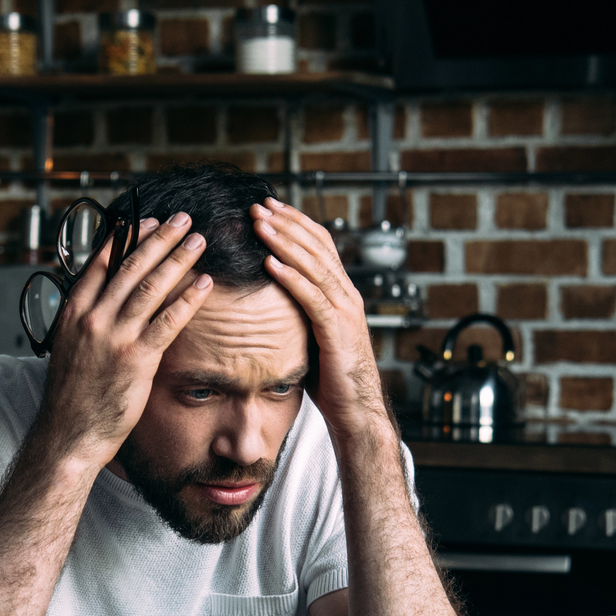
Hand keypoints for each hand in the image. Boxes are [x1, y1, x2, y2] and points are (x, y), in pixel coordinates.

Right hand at [35, 212, 213, 463]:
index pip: (101, 263)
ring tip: (198, 241)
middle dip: (159, 238)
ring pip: (150, 287)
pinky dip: (188, 298)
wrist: (69, 434)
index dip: (126, 238)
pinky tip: (205, 283)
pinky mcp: (136, 359)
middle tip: (183, 219)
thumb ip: (86, 322)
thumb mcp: (68, 349)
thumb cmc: (72, 398)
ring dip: (178, 259)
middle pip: (130, 267)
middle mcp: (91, 318)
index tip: (146, 220)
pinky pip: (168, 321)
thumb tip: (105, 303)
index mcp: (72, 312)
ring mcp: (114, 337)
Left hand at [251, 198, 387, 441]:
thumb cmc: (331, 378)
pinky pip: (311, 298)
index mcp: (342, 293)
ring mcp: (345, 312)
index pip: (321, 246)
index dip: (296, 223)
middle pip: (317, 247)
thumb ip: (301, 313)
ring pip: (314, 266)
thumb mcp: (313, 336)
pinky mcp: (337, 331)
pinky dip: (291, 277)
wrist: (355, 411)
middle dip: (287, 223)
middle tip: (259, 205)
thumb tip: (271, 300)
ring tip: (260, 224)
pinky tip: (270, 262)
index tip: (270, 207)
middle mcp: (347, 296)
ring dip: (284, 242)